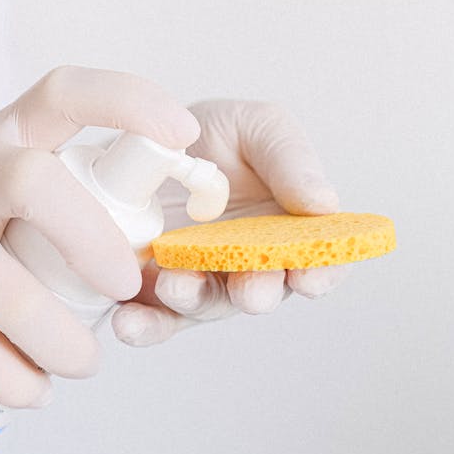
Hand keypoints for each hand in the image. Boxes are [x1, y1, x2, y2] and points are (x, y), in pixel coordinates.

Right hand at [0, 66, 198, 405]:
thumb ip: (68, 192)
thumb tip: (163, 251)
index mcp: (4, 135)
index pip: (65, 94)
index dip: (128, 103)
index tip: (183, 135)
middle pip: (35, 185)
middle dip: (94, 242)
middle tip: (127, 288)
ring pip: (5, 286)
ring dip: (60, 339)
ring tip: (84, 363)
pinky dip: (13, 377)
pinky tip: (31, 388)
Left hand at [111, 99, 348, 346]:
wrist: (149, 136)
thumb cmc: (218, 136)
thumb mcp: (259, 128)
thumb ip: (292, 160)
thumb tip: (325, 203)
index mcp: (288, 231)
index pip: (319, 262)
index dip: (321, 273)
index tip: (310, 276)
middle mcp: (248, 265)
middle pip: (260, 291)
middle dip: (256, 293)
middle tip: (250, 291)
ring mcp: (201, 281)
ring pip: (204, 306)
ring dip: (192, 301)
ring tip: (175, 287)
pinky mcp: (154, 290)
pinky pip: (152, 317)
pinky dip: (143, 324)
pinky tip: (128, 323)